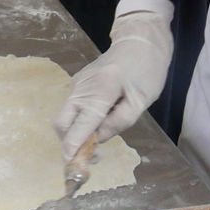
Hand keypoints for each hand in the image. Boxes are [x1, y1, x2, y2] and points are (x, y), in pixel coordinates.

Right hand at [53, 0, 173, 160]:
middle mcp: (81, 88)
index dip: (73, 151)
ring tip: (98, 140)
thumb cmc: (147, 70)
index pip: (77, 129)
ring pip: (65, 116)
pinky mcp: (80, 82)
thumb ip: (118, 123)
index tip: (73, 170)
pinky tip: (98, 123)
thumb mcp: (140, 102)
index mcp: (98, 93)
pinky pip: (73, 107)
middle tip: (90, 156)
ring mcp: (77, 84)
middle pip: (62, 124)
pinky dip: (79, 121)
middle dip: (70, 144)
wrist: (141, 39)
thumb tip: (97, 140)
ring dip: (75, 133)